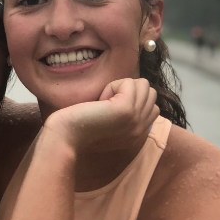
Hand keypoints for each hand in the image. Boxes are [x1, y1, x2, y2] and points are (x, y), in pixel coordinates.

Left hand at [43, 78, 158, 153]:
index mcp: (139, 135)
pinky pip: (129, 83)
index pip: (154, 107)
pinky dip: (112, 86)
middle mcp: (142, 129)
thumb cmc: (80, 127)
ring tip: (103, 103)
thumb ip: (127, 113)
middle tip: (106, 105)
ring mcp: (137, 120)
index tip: (110, 110)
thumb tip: (133, 91)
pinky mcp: (127, 110)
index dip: (132, 100)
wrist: (65, 136)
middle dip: (128, 91)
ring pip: (143, 85)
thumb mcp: (111, 122)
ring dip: (121, 87)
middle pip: (150, 93)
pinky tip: (100, 101)